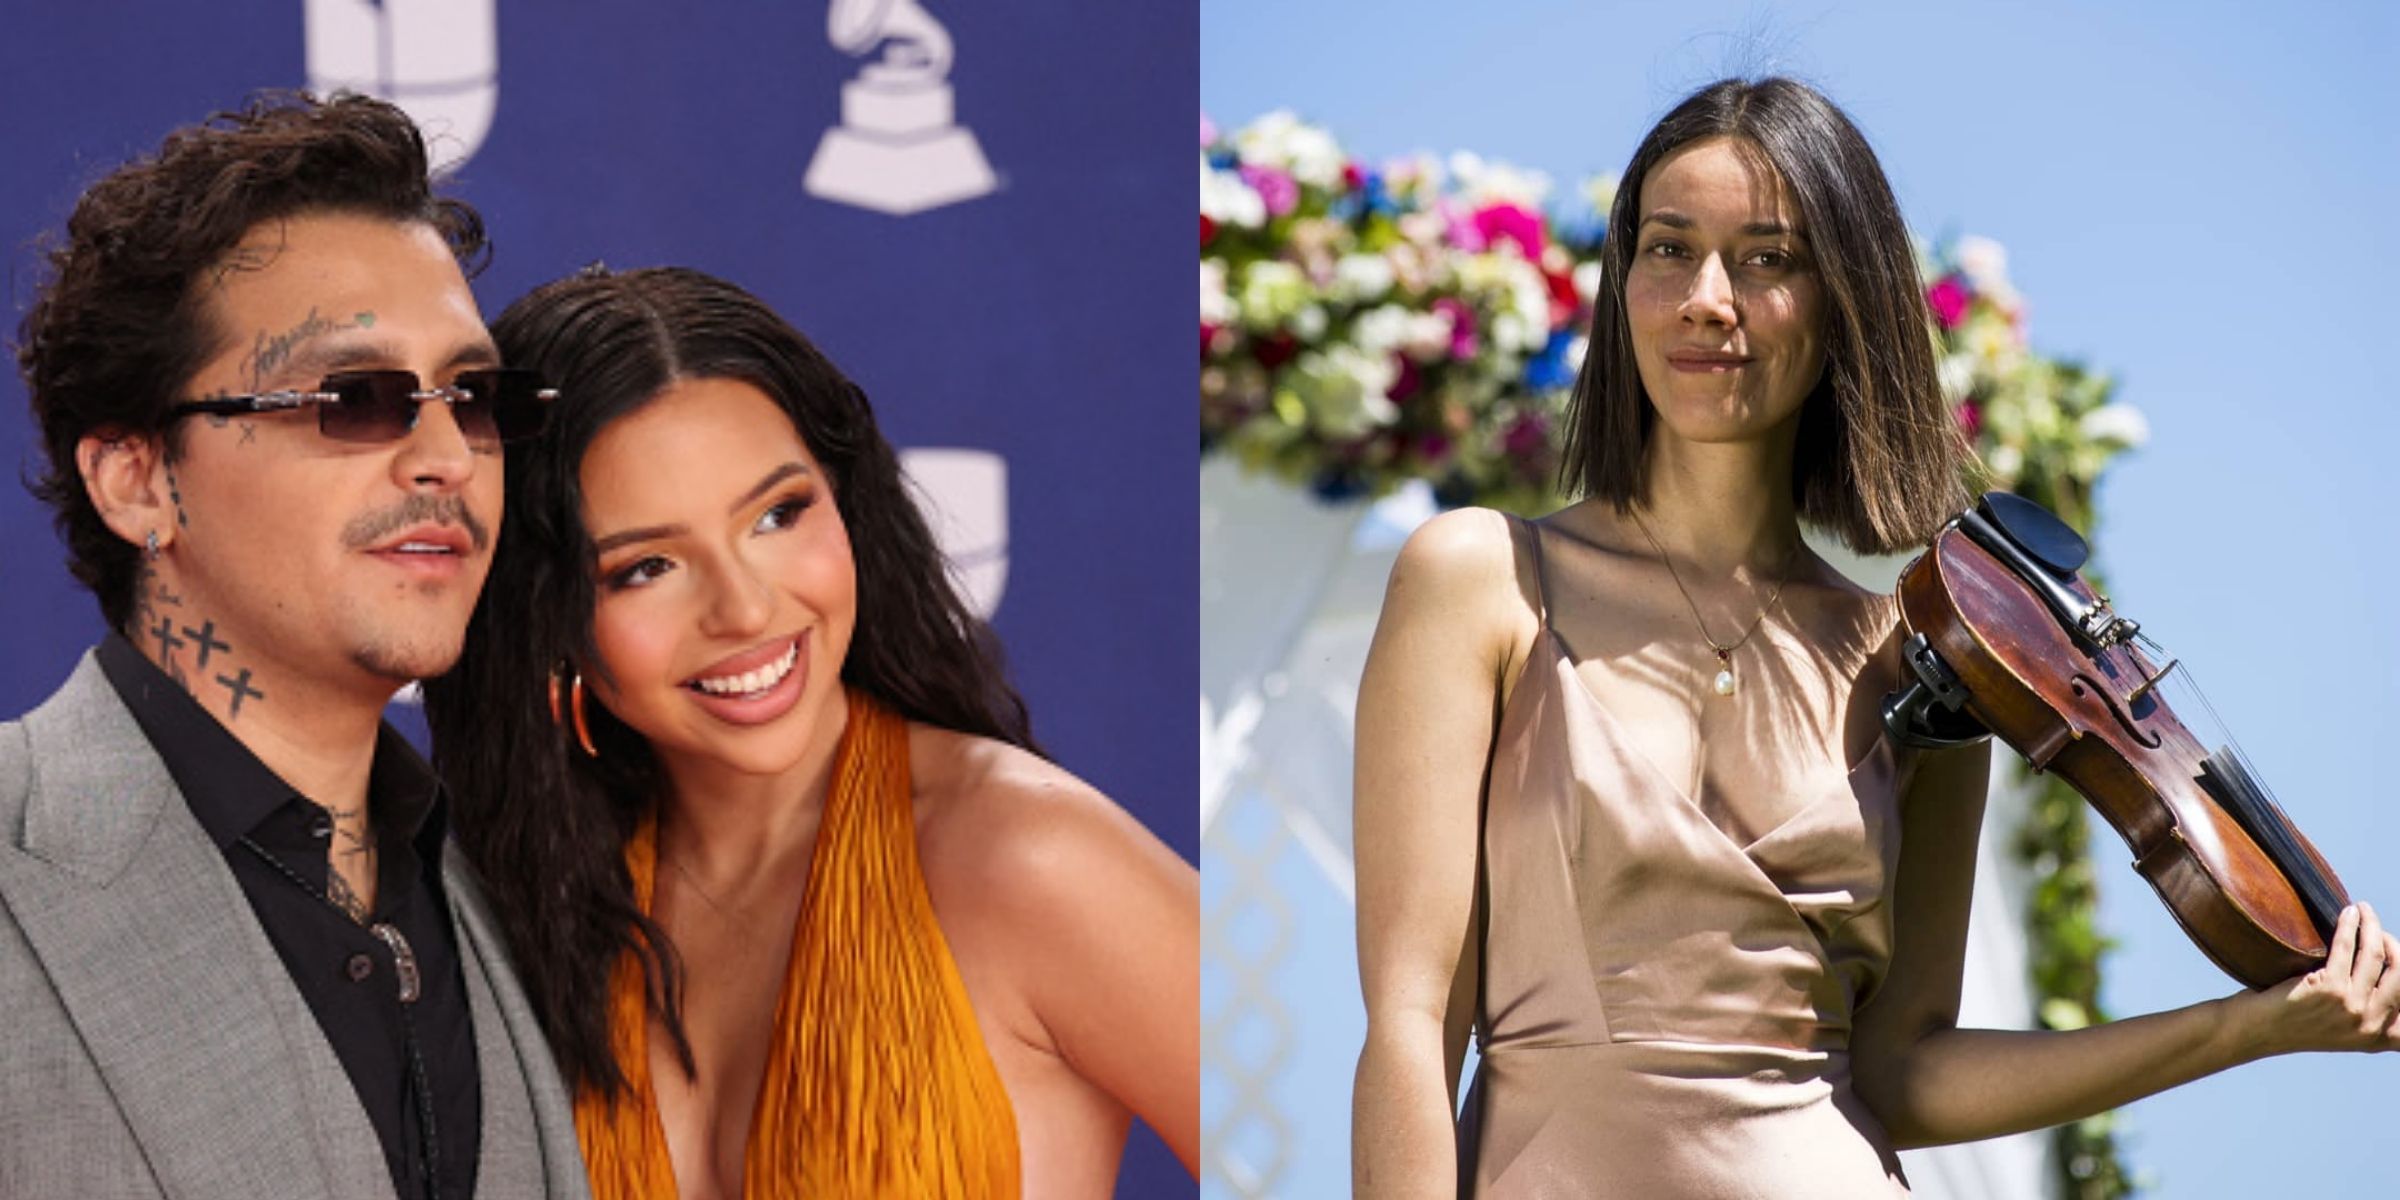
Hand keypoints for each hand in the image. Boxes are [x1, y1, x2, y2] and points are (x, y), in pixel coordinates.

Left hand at [2245, 903, 2399, 1055]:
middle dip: (2392, 942)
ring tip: (2362, 910)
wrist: (2257, 1031)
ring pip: (2376, 954)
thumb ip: (2371, 1012)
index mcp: (2380, 1038)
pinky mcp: (2329, 989)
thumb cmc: (2297, 1022)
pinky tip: (2349, 912)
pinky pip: (2346, 947)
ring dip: (2371, 924)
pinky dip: (2350, 924)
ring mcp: (2352, 1007)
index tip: (2398, 955)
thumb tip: (2391, 968)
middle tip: (2376, 927)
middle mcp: (2371, 1025)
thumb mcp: (2345, 1028)